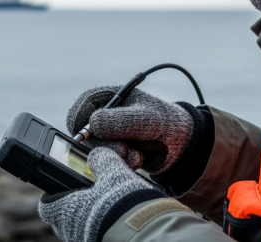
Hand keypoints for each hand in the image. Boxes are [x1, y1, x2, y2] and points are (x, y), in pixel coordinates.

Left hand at [38, 147, 163, 241]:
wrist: (144, 234)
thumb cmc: (122, 204)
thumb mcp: (113, 173)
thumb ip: (102, 160)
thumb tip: (97, 154)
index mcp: (66, 211)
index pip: (46, 207)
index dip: (51, 197)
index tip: (60, 189)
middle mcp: (70, 232)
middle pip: (64, 220)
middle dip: (74, 207)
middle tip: (90, 196)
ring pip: (80, 230)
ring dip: (90, 219)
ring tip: (109, 208)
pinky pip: (96, 236)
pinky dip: (103, 229)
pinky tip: (119, 222)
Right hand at [66, 85, 194, 174]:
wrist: (180, 145)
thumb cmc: (166, 122)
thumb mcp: (148, 119)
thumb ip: (121, 121)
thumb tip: (92, 124)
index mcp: (108, 97)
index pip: (81, 106)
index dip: (79, 121)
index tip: (87, 136)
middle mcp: (102, 115)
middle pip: (83, 133)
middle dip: (102, 145)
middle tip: (123, 150)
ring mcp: (106, 135)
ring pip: (94, 150)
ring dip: (114, 156)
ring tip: (137, 156)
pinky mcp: (111, 152)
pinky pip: (104, 162)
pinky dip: (120, 164)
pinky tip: (137, 160)